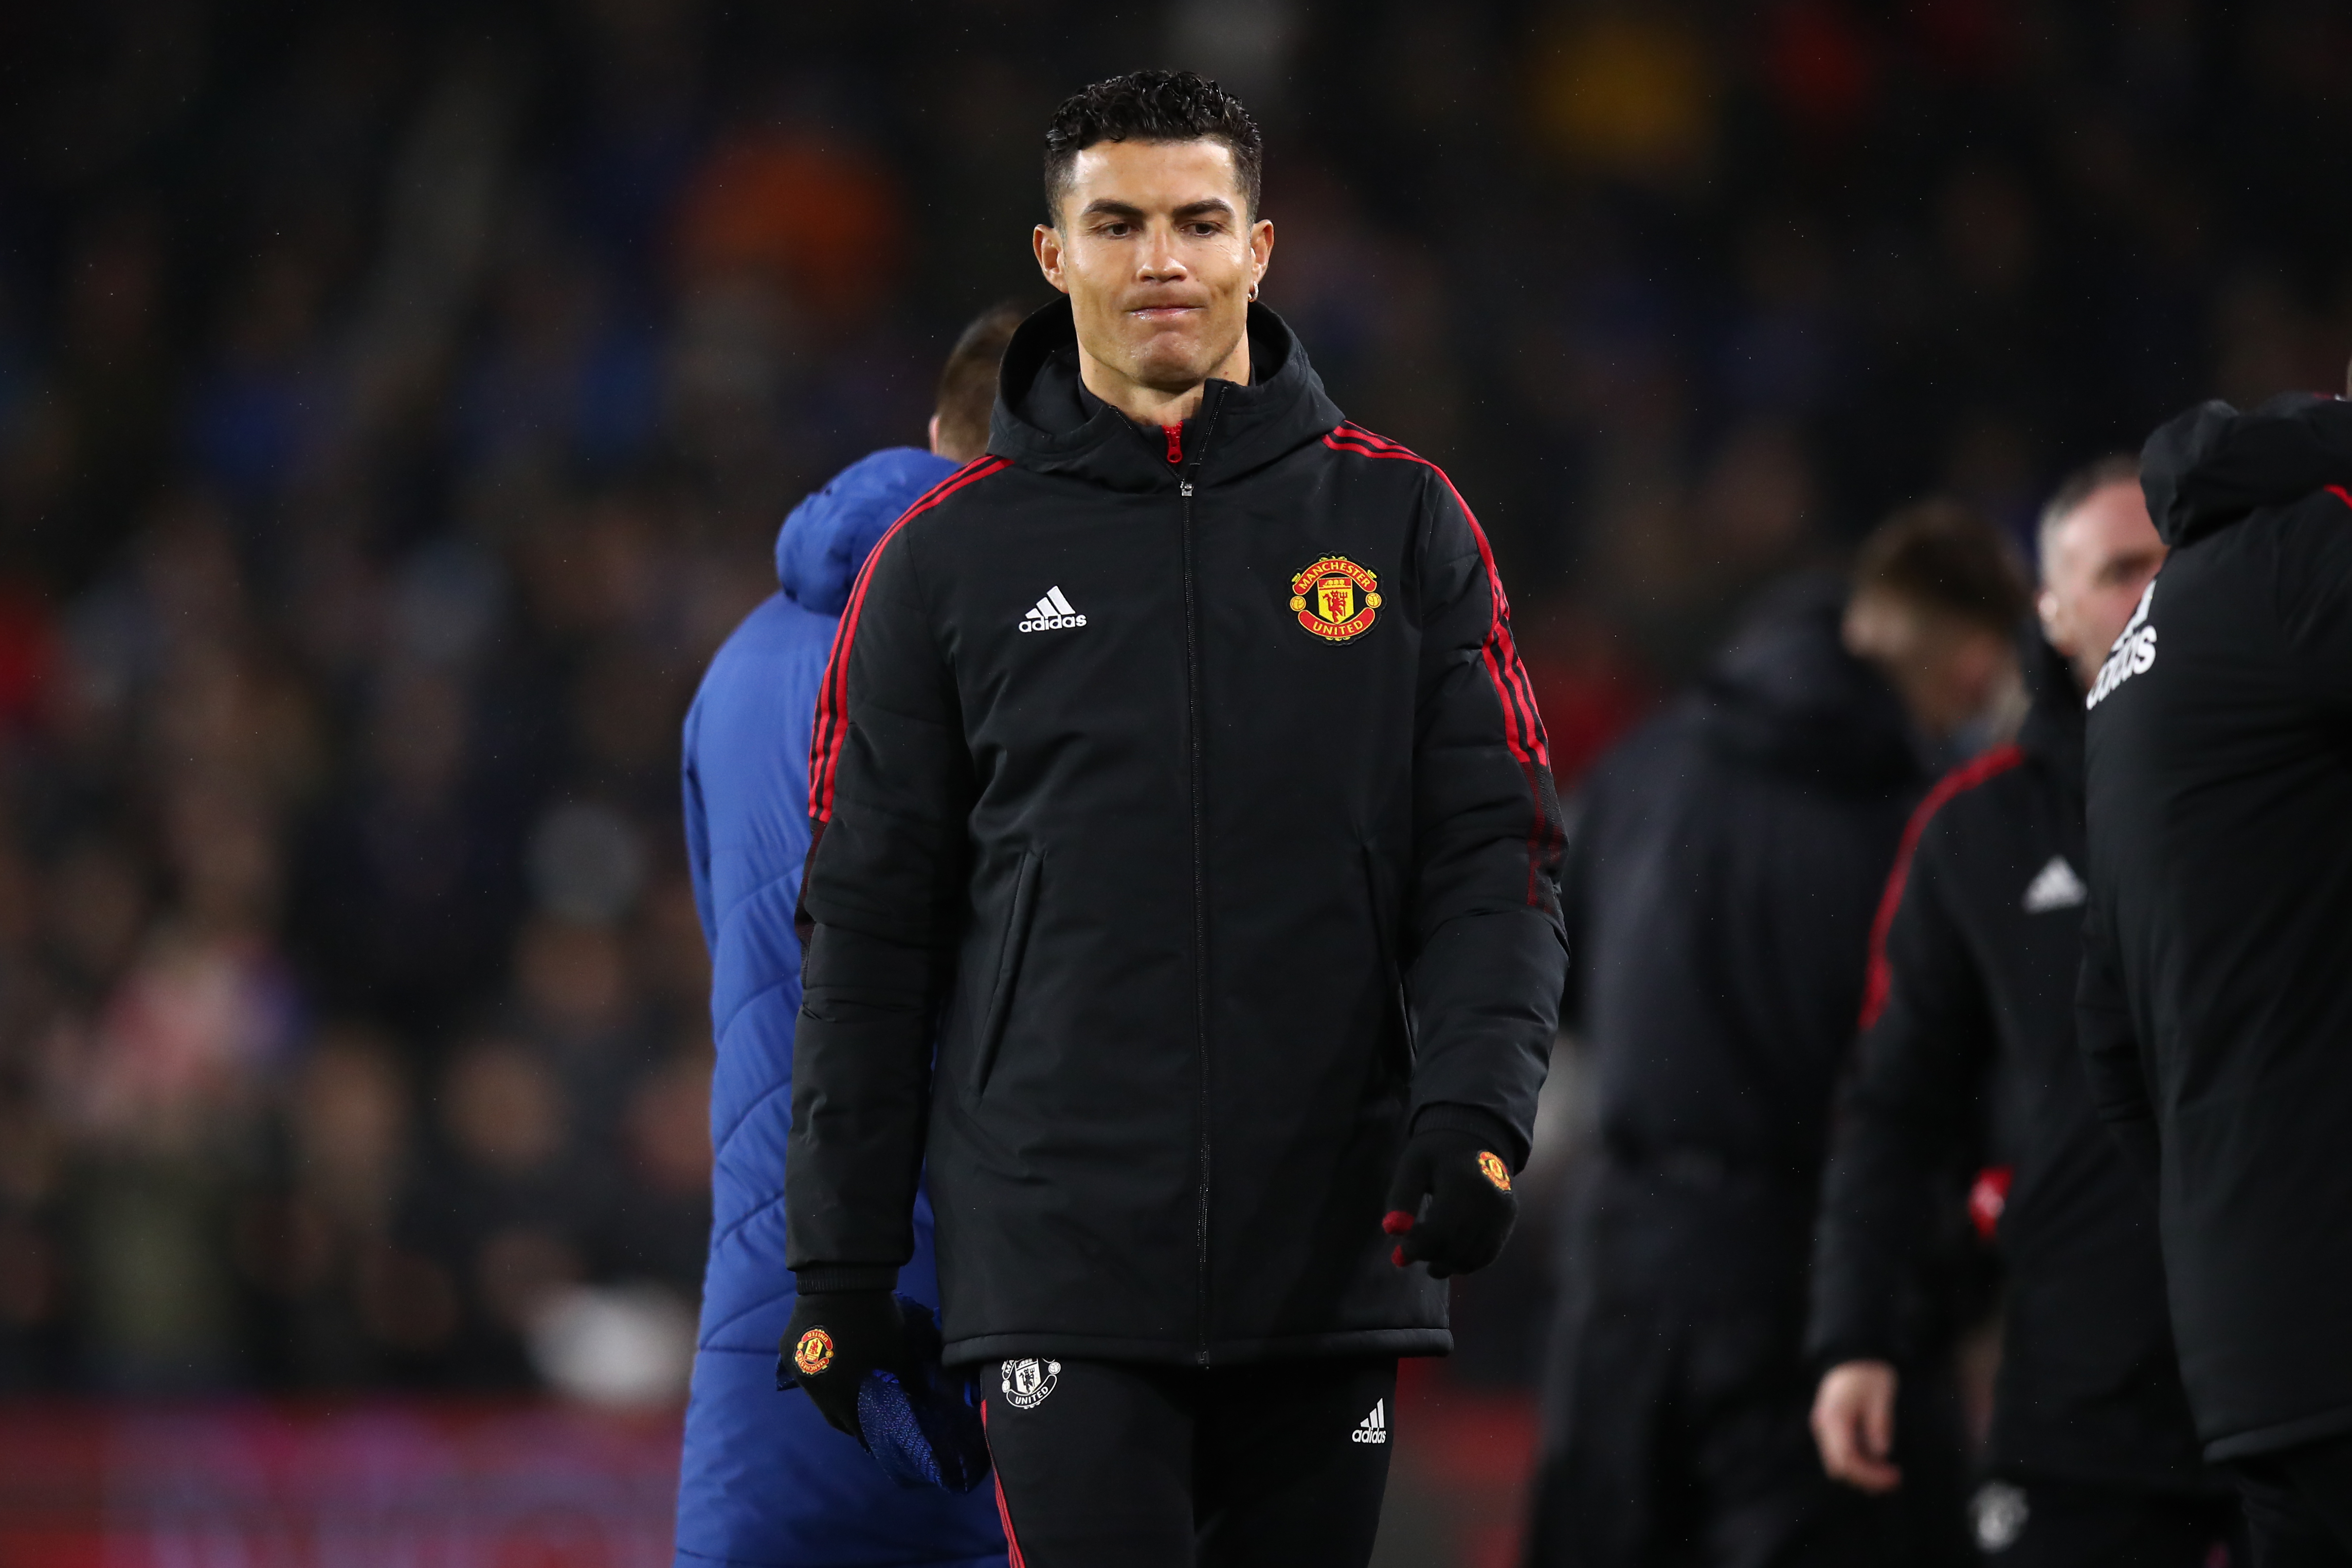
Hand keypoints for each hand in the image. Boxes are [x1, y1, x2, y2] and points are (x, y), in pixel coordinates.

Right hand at [779, 1290, 907, 1444]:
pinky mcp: (787, 1349)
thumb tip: (920, 1398)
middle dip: (849, 1420)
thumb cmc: (872, 1318)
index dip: (867, 1432)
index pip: (851, 1424)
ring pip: (815, 1395)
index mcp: (834, 1391)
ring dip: (832, 1399)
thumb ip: (909, 1380)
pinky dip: (821, 1378)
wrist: (841, 1277)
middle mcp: (809, 1385)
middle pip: (830, 1413)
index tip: (880, 1436)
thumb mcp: (897, 1351)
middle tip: (867, 1420)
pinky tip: (834, 1372)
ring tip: (851, 1396)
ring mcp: (795, 1367)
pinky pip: (806, 1374)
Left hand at [1382, 1126, 1518, 1277]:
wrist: (1474, 1137)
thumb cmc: (1436, 1153)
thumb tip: (1393, 1232)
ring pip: (1474, 1256)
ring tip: (1431, 1255)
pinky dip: (1468, 1262)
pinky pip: (1489, 1253)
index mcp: (1462, 1182)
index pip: (1440, 1231)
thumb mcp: (1412, 1167)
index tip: (1402, 1251)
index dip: (1418, 1247)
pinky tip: (1451, 1256)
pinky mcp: (1509, 1219)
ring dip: (1449, 1264)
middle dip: (1431, 1257)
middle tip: (1414, 1254)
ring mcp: (1502, 1211)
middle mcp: (1488, 1199)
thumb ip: (1401, 1198)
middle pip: (1458, 1247)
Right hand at [1811, 1359, 1901, 1493]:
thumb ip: (1879, 1424)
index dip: (1870, 1475)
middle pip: (1839, 1467)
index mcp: (1834, 1418)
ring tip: (1889, 1473)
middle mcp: (1823, 1426)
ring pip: (1838, 1463)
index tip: (1895, 1476)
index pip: (1847, 1460)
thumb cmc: (1869, 1373)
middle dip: (1867, 1479)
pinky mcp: (1830, 1428)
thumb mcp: (1881, 1396)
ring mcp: (1824, 1427)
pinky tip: (1878, 1461)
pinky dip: (1859, 1463)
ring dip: (1863, 1473)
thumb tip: (1882, 1453)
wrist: (1853, 1354)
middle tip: (1895, 1478)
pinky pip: (1841, 1453)